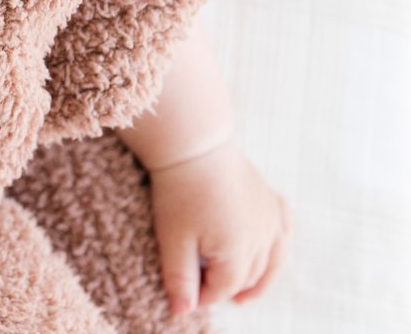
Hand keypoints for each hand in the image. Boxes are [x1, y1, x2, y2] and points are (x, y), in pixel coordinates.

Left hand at [147, 138, 291, 313]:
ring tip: (244, 293)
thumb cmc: (179, 190)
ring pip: (274, 260)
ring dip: (260, 279)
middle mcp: (263, 239)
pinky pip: (284, 227)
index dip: (203, 295)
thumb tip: (182, 312)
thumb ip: (179, 278)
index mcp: (239, 253)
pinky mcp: (270, 198)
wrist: (193, 144)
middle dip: (229, 287)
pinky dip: (279, 242)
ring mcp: (271, 218)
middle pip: (248, 277)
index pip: (223, 288)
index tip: (185, 295)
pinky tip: (272, 245)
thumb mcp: (172, 238)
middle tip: (208, 292)